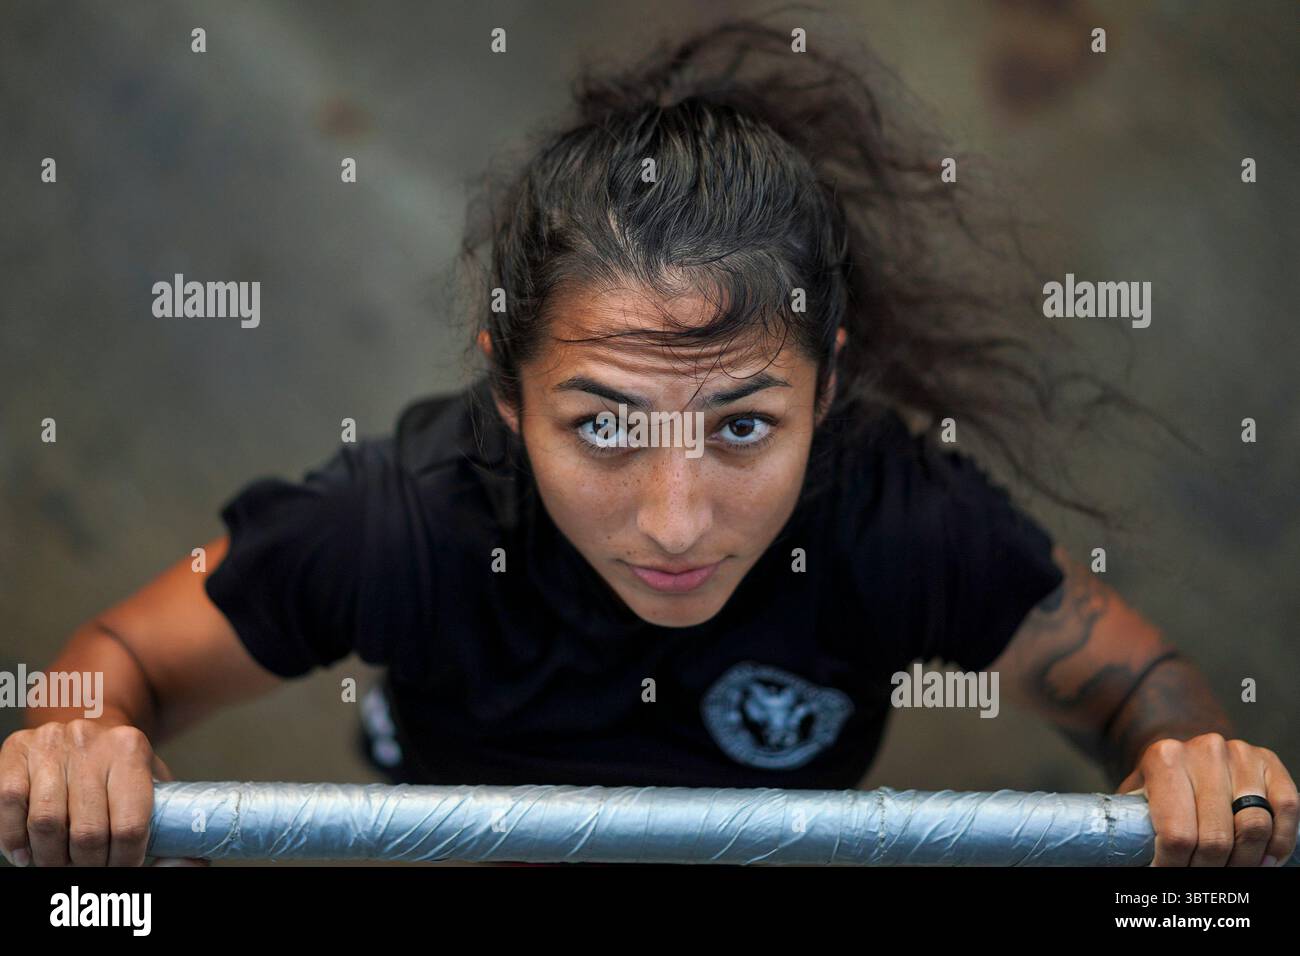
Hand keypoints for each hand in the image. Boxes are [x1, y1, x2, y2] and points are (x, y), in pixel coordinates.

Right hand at [0, 718, 206, 866]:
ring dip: (50, 858)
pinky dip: (14, 839)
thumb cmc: (119, 766)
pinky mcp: (16, 749)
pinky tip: (26, 854)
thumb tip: (196, 863)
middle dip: (89, 864)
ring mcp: (50, 743)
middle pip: (87, 831)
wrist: (85, 718)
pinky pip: (10, 804)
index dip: (125, 859)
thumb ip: (169, 820)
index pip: (130, 824)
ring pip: (46, 822)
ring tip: (59, 865)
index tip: (123, 868)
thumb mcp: (152, 782)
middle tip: (90, 871)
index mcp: (131, 748)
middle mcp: (90, 740)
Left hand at [1118, 732, 1297, 865]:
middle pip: (1216, 838)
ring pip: (1254, 826)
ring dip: (1245, 861)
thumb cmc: (1160, 784)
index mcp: (1163, 758)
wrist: (1185, 753)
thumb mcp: (1138, 799)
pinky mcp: (1269, 762)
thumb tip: (1121, 864)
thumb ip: (1134, 824)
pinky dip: (1279, 843)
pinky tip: (1265, 859)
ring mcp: (1240, 754)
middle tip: (1199, 876)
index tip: (1168, 875)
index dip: (1174, 866)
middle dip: (1208, 869)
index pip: (1176, 834)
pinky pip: (1286, 810)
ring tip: (1229, 870)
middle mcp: (1204, 750)